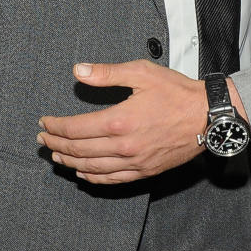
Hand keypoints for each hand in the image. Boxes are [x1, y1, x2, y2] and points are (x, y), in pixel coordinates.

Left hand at [37, 61, 207, 183]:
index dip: (55, 126)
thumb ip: (107, 74)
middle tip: (43, 139)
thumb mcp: (142, 73)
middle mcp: (123, 145)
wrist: (207, 116)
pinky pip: (111, 179)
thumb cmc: (177, 93)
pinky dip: (92, 177)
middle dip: (56, 144)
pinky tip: (83, 173)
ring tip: (56, 155)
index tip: (45, 122)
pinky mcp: (144, 170)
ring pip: (91, 167)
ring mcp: (133, 162)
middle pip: (78, 150)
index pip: (75, 128)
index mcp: (119, 120)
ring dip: (69, 162)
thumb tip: (79, 71)